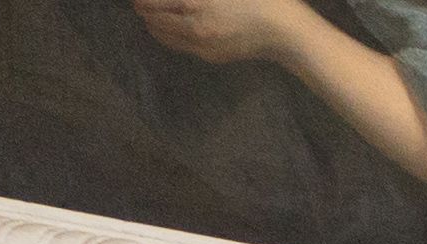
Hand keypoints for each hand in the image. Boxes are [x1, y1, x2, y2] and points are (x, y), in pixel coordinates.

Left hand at [132, 0, 315, 57]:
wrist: (287, 32)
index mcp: (193, 2)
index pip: (151, 0)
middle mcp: (191, 26)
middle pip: (151, 17)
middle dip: (142, 6)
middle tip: (139, 2)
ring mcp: (200, 44)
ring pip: (161, 34)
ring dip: (152, 21)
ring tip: (150, 12)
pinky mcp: (209, 55)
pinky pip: (178, 44)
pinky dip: (167, 34)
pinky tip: (170, 26)